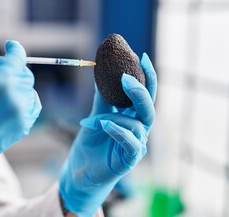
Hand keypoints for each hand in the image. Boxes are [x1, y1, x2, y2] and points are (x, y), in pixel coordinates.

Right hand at [0, 33, 40, 206]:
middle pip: (24, 73)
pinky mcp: (24, 126)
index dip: (14, 48)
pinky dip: (26, 98)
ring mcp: (23, 113)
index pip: (17, 57)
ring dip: (19, 83)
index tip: (10, 45)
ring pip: (29, 89)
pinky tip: (12, 99)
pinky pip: (33, 105)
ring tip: (1, 88)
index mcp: (3, 81)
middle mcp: (18, 97)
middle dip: (14, 67)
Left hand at [59, 53, 155, 216]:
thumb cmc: (91, 145)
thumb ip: (102, 99)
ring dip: (115, 117)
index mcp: (132, 117)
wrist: (80, 172)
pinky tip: (105, 124)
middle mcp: (138, 129)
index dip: (147, 77)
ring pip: (137, 124)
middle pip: (148, 108)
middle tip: (125, 77)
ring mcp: (136, 145)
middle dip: (139, 91)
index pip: (144, 95)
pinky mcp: (129, 160)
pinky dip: (119, 131)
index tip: (142, 57)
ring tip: (96, 119)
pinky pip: (131, 143)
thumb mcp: (95, 116)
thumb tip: (101, 73)